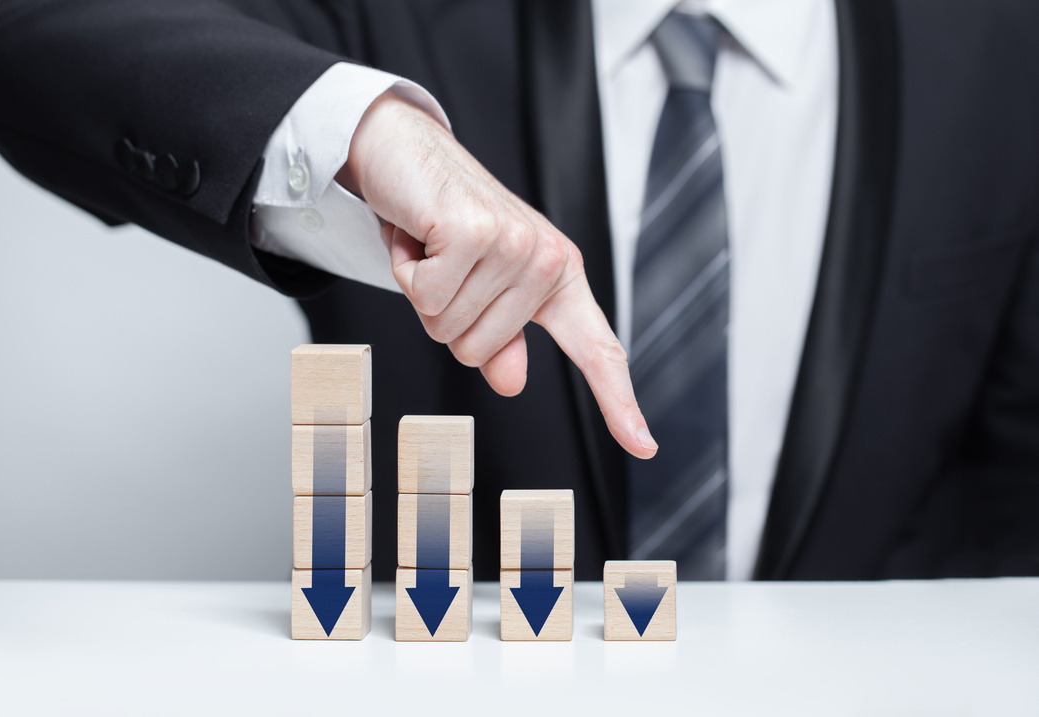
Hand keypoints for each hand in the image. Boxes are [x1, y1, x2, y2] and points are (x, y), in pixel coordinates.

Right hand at [339, 91, 657, 458]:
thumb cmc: (441, 220)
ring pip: (447, 326)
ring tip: (429, 245)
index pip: (597, 349)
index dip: (618, 402)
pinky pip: (425, 296)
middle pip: (476, 351)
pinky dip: (404, 268)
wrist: (405, 150)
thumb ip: (499, 340)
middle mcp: (546, 260)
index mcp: (559, 277)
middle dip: (441, 314)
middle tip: (442, 263)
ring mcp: (515, 245)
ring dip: (420, 289)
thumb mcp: (475, 289)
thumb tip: (511, 382)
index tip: (644, 447)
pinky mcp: (476, 233)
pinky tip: (416, 234)